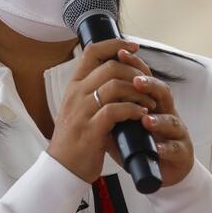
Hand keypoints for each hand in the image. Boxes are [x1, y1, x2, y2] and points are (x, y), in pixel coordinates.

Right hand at [48, 39, 153, 182]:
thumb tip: (118, 77)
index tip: (133, 47)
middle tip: (148, 84)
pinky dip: (133, 110)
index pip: (92, 52)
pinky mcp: (91, 129)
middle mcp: (76, 94)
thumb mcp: (79, 108)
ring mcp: (82, 111)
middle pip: (109, 67)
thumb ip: (93, 91)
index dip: (115, 44)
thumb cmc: (75, 139)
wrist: (62, 168)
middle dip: (134, 72)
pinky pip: (116, 110)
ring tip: (149, 103)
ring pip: (114, 86)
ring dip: (138, 92)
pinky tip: (141, 116)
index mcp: (74, 86)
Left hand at [117, 49, 194, 186]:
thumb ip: (109, 108)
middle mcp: (165, 112)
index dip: (133, 65)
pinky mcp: (181, 152)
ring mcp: (176, 131)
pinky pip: (175, 148)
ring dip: (159, 119)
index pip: (143, 77)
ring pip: (172, 120)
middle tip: (136, 82)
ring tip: (146, 120)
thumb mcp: (121, 124)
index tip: (120, 54)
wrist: (161, 170)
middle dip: (150, 85)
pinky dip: (166, 148)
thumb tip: (87, 91)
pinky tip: (157, 148)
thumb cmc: (141, 143)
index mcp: (150, 102)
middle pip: (162, 92)